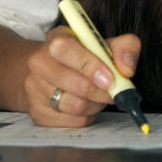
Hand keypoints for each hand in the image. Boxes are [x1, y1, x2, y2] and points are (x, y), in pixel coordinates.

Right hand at [23, 26, 140, 126]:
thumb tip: (126, 69)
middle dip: (103, 91)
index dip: (91, 65)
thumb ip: (124, 48)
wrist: (51, 71)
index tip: (111, 78)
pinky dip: (88, 115)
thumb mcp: (106, 43)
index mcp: (57, 39)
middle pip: (77, 85)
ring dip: (96, 104)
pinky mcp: (37, 112)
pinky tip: (87, 104)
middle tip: (114, 89)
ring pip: (76, 106)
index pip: (66, 49)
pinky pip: (73, 121)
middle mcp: (40, 63)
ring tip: (99, 95)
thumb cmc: (84, 56)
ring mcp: (34, 89)